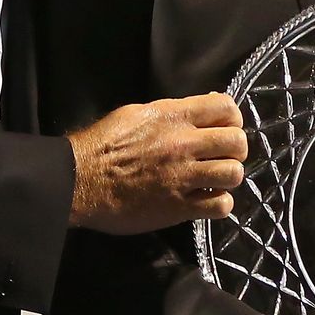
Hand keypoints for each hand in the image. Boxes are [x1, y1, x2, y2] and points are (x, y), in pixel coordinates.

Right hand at [65, 93, 243, 233]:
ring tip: (214, 180)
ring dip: (228, 177)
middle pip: (236, 141)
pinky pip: (220, 206)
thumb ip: (170, 112)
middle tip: (222, 157)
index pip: (226, 107)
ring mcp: (183, 177)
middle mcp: (184, 144)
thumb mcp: (135, 114)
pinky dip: (219, 204)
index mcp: (173, 117)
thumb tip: (201, 110)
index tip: (224, 128)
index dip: (232, 118)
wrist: (77, 181)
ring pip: (234, 173)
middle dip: (235, 149)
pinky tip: (207, 201)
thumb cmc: (101, 145)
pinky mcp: (179, 207)